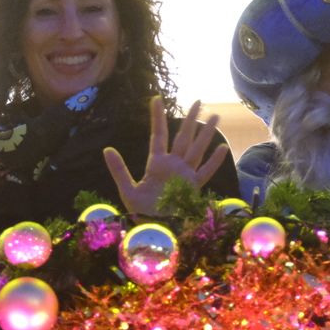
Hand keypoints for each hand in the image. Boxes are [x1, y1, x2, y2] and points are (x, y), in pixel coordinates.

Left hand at [104, 97, 230, 215]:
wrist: (155, 230)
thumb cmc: (140, 213)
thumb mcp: (127, 189)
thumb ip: (119, 169)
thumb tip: (107, 149)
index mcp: (156, 164)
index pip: (158, 135)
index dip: (158, 117)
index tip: (157, 99)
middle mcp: (173, 166)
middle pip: (184, 137)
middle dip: (190, 119)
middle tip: (198, 101)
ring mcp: (185, 175)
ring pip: (197, 149)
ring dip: (206, 133)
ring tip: (215, 117)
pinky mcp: (194, 187)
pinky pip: (206, 171)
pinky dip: (215, 161)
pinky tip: (222, 147)